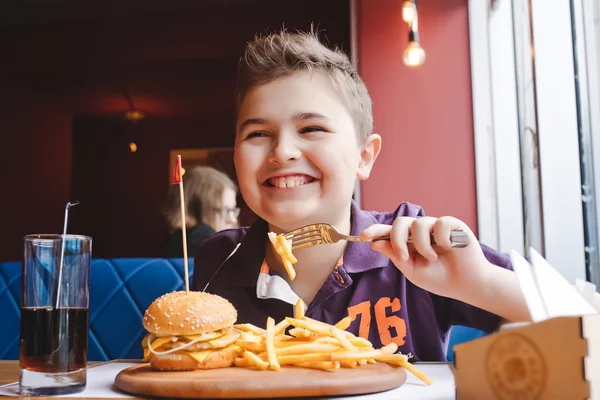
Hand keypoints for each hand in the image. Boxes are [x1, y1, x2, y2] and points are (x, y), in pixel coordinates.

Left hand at [362, 216, 491, 299]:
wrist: (466, 285)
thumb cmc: (440, 279)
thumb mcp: (412, 270)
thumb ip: (395, 255)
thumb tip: (374, 243)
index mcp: (409, 242)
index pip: (389, 231)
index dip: (376, 230)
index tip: (363, 236)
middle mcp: (421, 231)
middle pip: (401, 222)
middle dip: (397, 239)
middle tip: (404, 257)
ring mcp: (436, 227)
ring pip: (419, 223)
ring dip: (422, 245)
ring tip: (432, 258)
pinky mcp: (453, 225)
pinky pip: (440, 223)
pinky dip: (441, 238)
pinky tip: (448, 248)